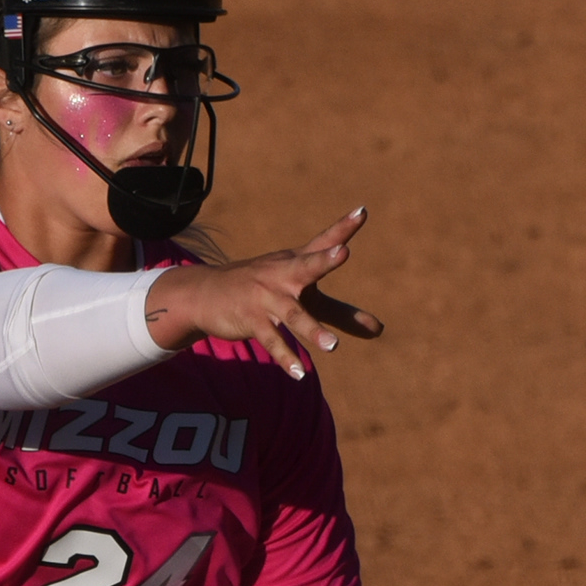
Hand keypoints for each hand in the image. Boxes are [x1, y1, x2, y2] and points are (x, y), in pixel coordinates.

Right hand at [144, 210, 387, 379]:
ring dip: (312, 329)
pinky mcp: (251, 318)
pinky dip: (286, 356)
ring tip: (333, 347)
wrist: (205, 294)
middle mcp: (282, 275)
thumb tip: (380, 330)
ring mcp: (265, 296)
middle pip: (306, 267)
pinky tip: (299, 374)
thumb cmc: (265, 293)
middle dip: (324, 259)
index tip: (362, 211)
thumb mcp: (306, 299)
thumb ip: (342, 313)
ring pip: (291, 313)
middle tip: (344, 251)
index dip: (343, 228)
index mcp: (296, 264)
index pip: (324, 243)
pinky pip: (271, 339)